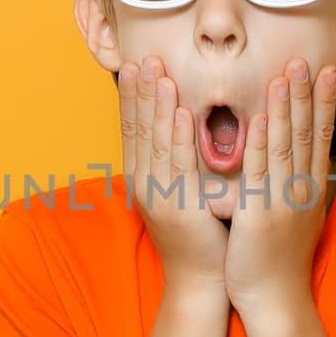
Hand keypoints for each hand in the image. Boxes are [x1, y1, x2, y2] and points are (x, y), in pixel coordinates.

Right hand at [119, 55, 229, 296]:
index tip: (135, 64)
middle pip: (137, 129)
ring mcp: (158, 197)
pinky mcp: (178, 208)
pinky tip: (179, 113)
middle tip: (142, 56)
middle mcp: (144, 184)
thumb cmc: (200, 234)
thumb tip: (180, 126)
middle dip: (139, 92)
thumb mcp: (183, 192)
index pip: (132, 129)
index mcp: (144, 178)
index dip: (133, 96)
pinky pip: (177, 165)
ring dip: (155, 105)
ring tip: (158, 73)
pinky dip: (176, 137)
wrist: (203, 280)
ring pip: (154, 142)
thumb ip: (178, 162)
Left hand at [224, 58, 335, 316]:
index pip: (320, 135)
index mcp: (310, 187)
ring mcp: (284, 201)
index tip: (326, 70)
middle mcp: (303, 189)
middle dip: (307, 94)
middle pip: (308, 133)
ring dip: (286, 107)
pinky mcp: (261, 214)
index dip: (323, 101)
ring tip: (286, 74)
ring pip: (287, 145)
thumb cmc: (277, 258)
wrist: (274, 298)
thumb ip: (300, 184)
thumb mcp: (295, 214)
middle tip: (306, 58)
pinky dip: (262, 143)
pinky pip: (261, 172)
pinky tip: (261, 118)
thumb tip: (309, 158)